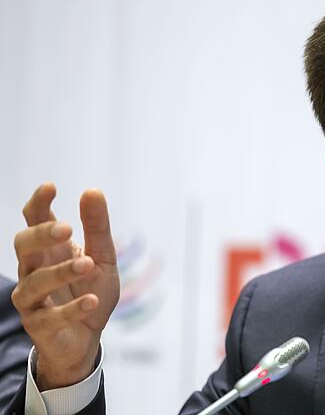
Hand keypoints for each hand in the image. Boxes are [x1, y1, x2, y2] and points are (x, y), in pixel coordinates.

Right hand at [11, 183, 119, 389]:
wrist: (88, 336)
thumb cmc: (90, 289)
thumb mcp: (103, 257)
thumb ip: (97, 227)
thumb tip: (92, 190)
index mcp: (48, 248)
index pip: (33, 220)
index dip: (38, 203)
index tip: (50, 187)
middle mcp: (33, 269)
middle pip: (23, 245)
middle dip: (41, 235)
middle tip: (67, 229)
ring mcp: (32, 299)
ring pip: (34, 281)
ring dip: (61, 272)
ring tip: (87, 264)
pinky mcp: (39, 325)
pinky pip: (50, 317)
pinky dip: (71, 309)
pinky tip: (91, 300)